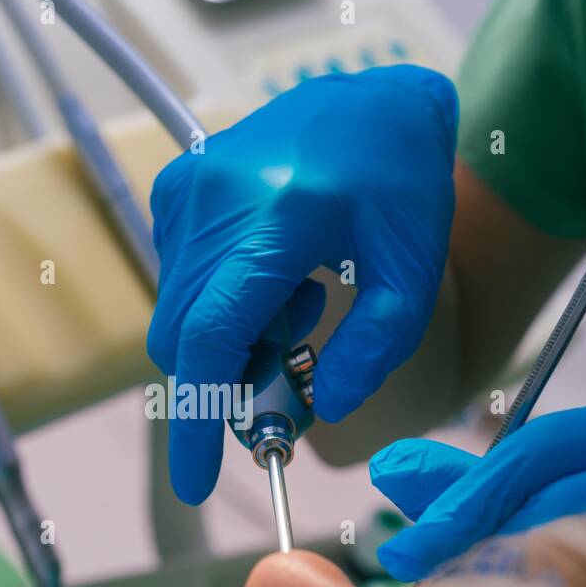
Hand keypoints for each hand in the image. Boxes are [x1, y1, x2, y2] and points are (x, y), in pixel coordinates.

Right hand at [148, 65, 457, 503]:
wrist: (371, 103)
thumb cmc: (401, 187)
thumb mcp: (412, 275)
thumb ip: (373, 348)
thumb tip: (325, 408)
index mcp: (274, 221)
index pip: (211, 338)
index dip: (197, 418)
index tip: (196, 483)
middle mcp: (212, 203)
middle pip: (186, 340)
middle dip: (227, 381)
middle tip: (294, 377)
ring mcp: (184, 194)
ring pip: (179, 317)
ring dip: (231, 342)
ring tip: (302, 306)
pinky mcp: (174, 192)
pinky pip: (178, 284)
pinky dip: (218, 308)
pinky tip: (276, 282)